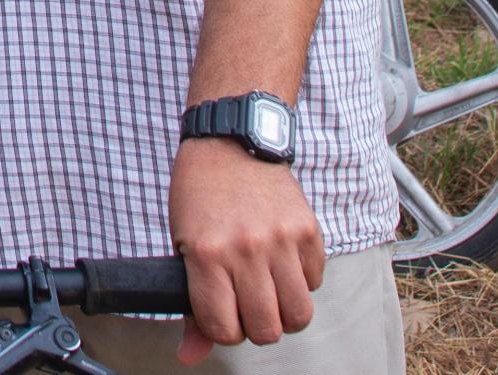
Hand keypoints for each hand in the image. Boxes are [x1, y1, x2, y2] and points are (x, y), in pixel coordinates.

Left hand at [169, 138, 324, 363]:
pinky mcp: (307, 231)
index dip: (223, 332)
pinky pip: (316, 282)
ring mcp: (280, 240)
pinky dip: (302, 282)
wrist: (230, 143)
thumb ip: (192, 303)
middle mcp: (245, 250)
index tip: (222, 316)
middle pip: (266, 330)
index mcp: (206, 255)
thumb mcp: (182, 245)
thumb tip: (188, 356)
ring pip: (299, 315)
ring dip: (285, 313)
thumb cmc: (199, 197)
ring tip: (270, 292)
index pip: (223, 329)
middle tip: (247, 306)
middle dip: (256, 328)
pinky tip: (283, 262)